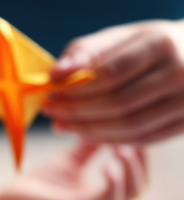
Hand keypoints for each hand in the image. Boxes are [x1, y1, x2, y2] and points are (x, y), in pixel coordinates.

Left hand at [0, 141, 147, 199]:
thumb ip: (90, 144)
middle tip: (133, 135)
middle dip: (141, 159)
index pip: (137, 177)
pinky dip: (114, 180)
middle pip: (140, 186)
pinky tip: (108, 162)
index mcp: (104, 197)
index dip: (140, 153)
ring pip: (130, 193)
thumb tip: (105, 119)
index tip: (135, 127)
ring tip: (121, 145)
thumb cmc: (38, 184)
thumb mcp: (70, 159)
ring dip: (131, 167)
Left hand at [44, 20, 183, 143]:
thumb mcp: (122, 37)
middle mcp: (180, 73)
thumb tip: (55, 74)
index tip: (51, 94)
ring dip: (89, 130)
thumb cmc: (147, 45)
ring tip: (62, 125)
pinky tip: (88, 134)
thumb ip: (87, 52)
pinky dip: (112, 139)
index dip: (76, 89)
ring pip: (130, 126)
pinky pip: (144, 138)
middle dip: (77, 111)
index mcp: (161, 44)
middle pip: (118, 103)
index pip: (110, 74)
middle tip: (51, 113)